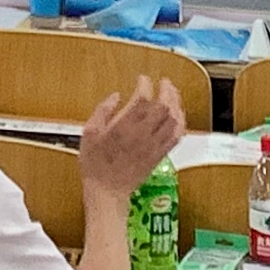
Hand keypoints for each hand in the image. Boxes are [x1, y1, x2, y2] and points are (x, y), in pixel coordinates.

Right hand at [77, 75, 185, 195]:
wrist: (107, 191)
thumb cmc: (95, 164)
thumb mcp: (88, 133)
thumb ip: (102, 111)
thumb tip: (115, 97)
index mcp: (123, 127)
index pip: (142, 99)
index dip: (145, 84)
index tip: (142, 79)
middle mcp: (142, 135)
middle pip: (164, 107)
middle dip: (166, 90)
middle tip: (164, 82)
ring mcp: (154, 146)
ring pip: (174, 120)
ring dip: (176, 104)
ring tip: (173, 94)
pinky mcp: (160, 155)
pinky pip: (177, 136)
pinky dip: (181, 123)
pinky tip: (178, 116)